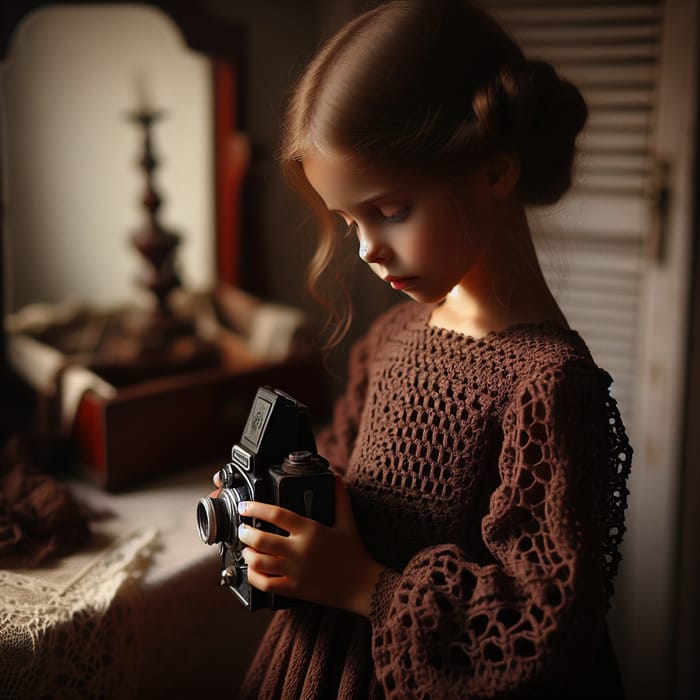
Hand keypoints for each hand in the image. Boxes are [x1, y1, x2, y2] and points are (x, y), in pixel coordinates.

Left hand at [237, 476, 384, 616]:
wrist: (363, 585)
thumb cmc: (354, 553)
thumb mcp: (347, 522)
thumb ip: (339, 498)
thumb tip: (337, 477)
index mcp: (311, 530)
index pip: (277, 514)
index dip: (256, 508)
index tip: (246, 506)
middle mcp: (300, 550)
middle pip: (261, 539)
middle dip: (245, 533)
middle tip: (243, 529)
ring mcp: (295, 571)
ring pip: (259, 562)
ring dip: (248, 554)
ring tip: (247, 548)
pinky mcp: (294, 589)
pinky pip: (266, 584)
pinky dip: (254, 577)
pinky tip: (254, 571)